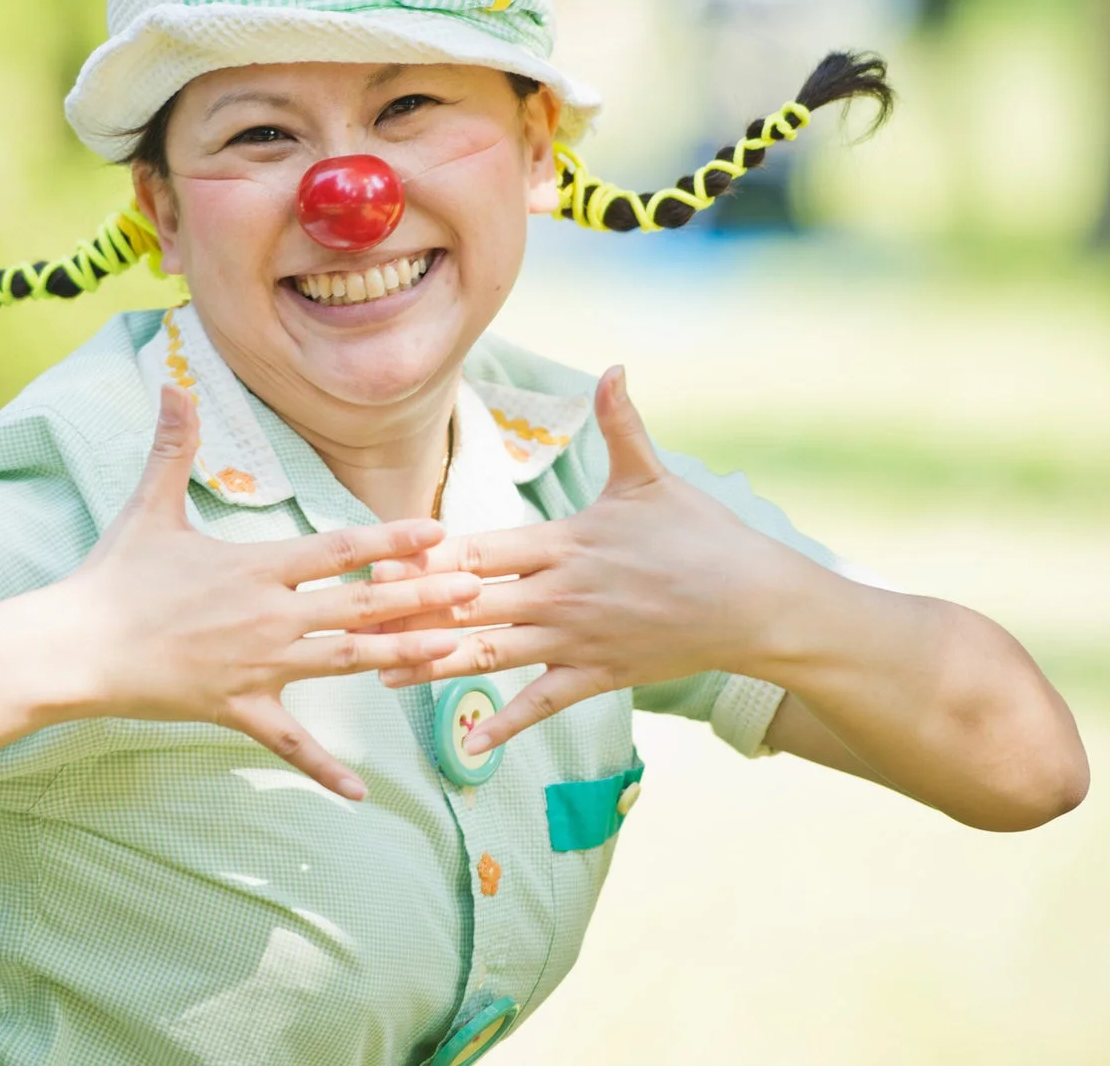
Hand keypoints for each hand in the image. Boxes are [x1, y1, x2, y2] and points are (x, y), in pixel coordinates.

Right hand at [57, 386, 483, 798]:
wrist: (76, 649)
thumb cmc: (113, 577)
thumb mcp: (147, 507)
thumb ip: (171, 446)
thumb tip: (172, 381)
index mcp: (257, 568)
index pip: (340, 551)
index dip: (393, 541)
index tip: (440, 533)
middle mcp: (269, 617)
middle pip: (361, 606)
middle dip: (423, 598)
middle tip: (477, 591)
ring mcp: (258, 668)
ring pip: (346, 664)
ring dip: (403, 658)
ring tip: (455, 654)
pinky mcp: (238, 710)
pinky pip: (290, 743)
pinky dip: (325, 769)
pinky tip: (362, 793)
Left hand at [367, 367, 813, 754]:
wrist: (756, 604)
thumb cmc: (704, 536)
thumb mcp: (654, 477)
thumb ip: (621, 424)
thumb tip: (612, 367)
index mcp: (564, 543)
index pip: (479, 549)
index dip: (426, 557)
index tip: (376, 560)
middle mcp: (560, 595)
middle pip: (469, 604)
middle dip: (410, 612)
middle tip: (352, 619)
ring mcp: (577, 639)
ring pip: (492, 654)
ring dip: (434, 665)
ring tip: (379, 674)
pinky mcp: (598, 675)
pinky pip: (542, 702)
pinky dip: (506, 722)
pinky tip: (468, 742)